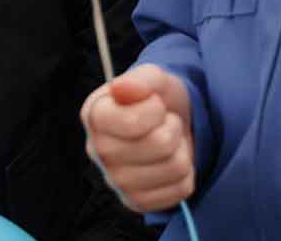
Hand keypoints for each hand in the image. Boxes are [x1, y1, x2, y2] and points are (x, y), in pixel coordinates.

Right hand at [81, 64, 196, 213]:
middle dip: (172, 127)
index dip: (155, 109)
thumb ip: (139, 80)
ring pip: (175, 167)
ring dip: (181, 149)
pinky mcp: (137, 202)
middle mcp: (98, 152)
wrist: (166, 123)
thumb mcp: (152, 77)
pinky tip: (168, 161)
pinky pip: (181, 188)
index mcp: (94, 116)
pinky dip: (185, 172)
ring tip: (168, 140)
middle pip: (160, 144)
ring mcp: (117, 182)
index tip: (154, 103)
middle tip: (164, 122)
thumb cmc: (156, 99)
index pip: (132, 123)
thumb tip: (121, 88)